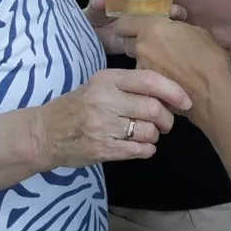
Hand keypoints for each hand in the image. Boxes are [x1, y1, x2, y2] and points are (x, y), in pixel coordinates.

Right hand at [36, 68, 190, 168]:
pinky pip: (139, 150)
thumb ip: (129, 86)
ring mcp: (103, 126)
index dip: (173, 90)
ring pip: (148, 131)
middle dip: (167, 119)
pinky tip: (142, 147)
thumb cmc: (77, 106)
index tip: (186, 101)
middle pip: (153, 108)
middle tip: (164, 123)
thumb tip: (169, 92)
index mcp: (106, 80)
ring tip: (147, 134)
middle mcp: (105, 100)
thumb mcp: (98, 86)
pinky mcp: (102, 149)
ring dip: (155, 135)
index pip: (149, 80)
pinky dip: (147, 150)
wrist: (44, 133)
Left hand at [85, 0, 187, 54]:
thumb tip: (102, 0)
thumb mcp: (95, 6)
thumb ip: (98, 1)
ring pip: (166, 25)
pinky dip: (166, 44)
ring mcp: (148, 29)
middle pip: (167, 8)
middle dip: (176, 7)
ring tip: (175, 27)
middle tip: (177, 11)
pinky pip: (158, 44)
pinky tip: (171, 45)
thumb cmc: (95, 15)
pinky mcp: (145, 45)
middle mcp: (147, 12)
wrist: (91, 37)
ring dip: (173, 25)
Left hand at [114, 17, 230, 121]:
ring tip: (166, 64)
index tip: (138, 26)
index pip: (125, 22)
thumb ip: (176, 27)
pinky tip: (169, 77)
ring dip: (147, 59)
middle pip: (128, 41)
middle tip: (154, 44)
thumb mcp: (196, 32)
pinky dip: (153, 74)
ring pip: (137, 59)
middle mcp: (141, 47)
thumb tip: (172, 28)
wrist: (211, 92)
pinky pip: (145, 75)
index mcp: (152, 28)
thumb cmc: (209, 58)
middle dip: (138, 41)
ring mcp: (141, 68)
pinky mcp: (146, 85)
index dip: (130, 24)